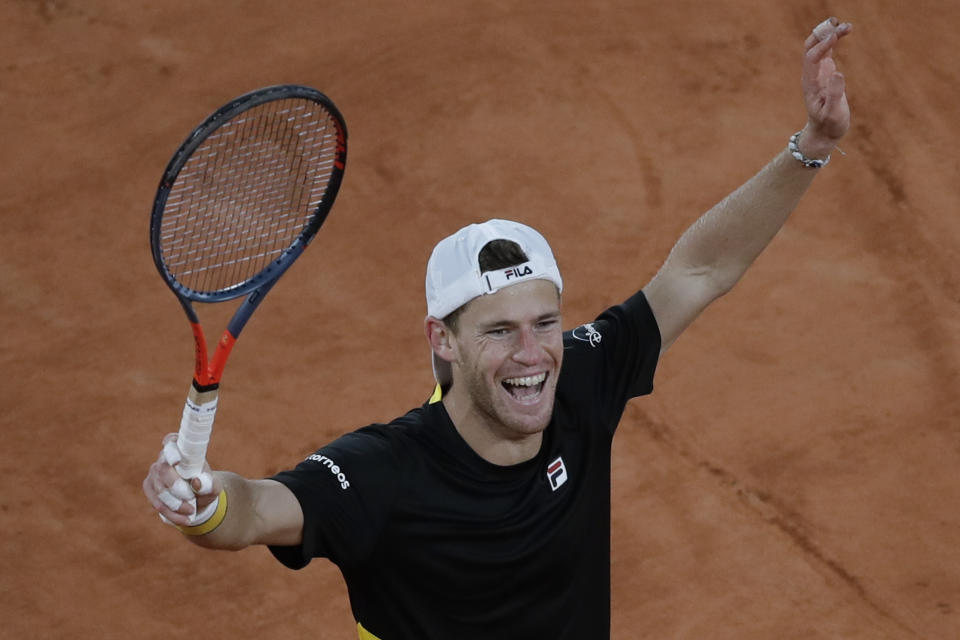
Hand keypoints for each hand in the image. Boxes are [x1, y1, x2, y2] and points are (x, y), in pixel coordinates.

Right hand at [143, 433, 220, 528]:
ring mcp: (154, 473)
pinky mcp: (149, 488)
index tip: (177, 460)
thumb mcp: (214, 486)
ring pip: (159, 490)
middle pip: (163, 470)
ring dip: (176, 504)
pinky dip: (172, 514)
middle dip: (176, 487)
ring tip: (191, 511)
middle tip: (190, 498)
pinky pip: (157, 503)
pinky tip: (185, 519)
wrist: (198, 501)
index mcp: (182, 449)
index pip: (172, 441)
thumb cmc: (206, 486)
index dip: (172, 450)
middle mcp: (164, 457)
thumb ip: (209, 483)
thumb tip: (196, 482)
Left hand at [800, 17, 852, 155]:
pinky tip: (843, 32)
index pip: (812, 58)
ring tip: (845, 25)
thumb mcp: (834, 114)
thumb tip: (837, 73)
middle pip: (810, 48)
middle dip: (823, 34)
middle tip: (839, 23)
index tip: (836, 36)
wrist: (824, 132)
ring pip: (819, 48)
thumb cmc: (829, 125)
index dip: (823, 46)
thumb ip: (835, 95)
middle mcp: (811, 75)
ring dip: (829, 34)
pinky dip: (833, 40)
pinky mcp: (825, 73)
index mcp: (810, 84)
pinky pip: (826, 52)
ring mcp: (817, 73)